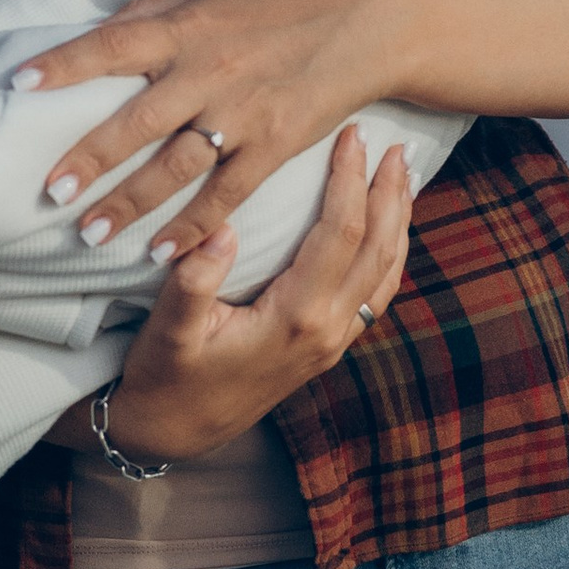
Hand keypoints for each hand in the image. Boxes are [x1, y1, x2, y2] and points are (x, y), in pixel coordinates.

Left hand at [26, 0, 568, 258]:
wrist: (368, 20)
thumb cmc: (281, 1)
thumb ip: (152, 13)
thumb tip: (94, 29)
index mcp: (187, 26)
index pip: (109, 45)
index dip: (62, 65)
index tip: (16, 86)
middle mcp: (207, 71)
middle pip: (135, 121)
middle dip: (89, 158)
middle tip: (47, 190)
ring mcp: (242, 114)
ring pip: (175, 167)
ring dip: (129, 203)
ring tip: (87, 233)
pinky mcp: (274, 147)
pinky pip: (226, 195)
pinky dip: (192, 226)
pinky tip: (159, 252)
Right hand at [103, 130, 409, 460]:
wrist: (175, 432)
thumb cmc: (166, 376)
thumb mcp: (169, 328)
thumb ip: (194, 279)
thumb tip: (223, 228)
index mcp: (296, 317)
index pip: (340, 233)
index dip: (350, 180)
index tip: (353, 136)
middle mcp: (326, 330)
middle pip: (378, 248)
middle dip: (389, 192)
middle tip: (395, 143)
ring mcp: (332, 343)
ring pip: (385, 272)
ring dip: (399, 221)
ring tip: (403, 176)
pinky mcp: (327, 349)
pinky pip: (375, 294)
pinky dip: (388, 254)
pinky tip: (387, 231)